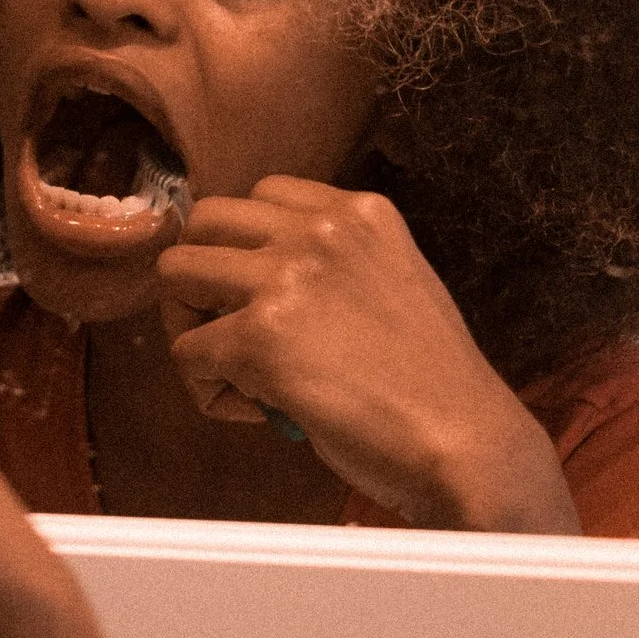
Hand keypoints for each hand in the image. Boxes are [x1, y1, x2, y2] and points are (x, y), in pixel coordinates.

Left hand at [155, 178, 579, 532]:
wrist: (463, 442)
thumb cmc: (433, 385)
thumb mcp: (393, 283)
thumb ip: (333, 267)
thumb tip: (258, 286)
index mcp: (362, 211)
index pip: (262, 195)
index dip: (248, 250)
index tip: (269, 300)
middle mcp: (320, 229)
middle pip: (204, 221)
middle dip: (203, 277)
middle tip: (230, 333)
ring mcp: (285, 278)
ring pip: (175, 274)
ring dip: (191, 325)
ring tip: (236, 372)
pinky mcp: (258, 336)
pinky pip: (186, 352)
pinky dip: (206, 389)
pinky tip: (255, 411)